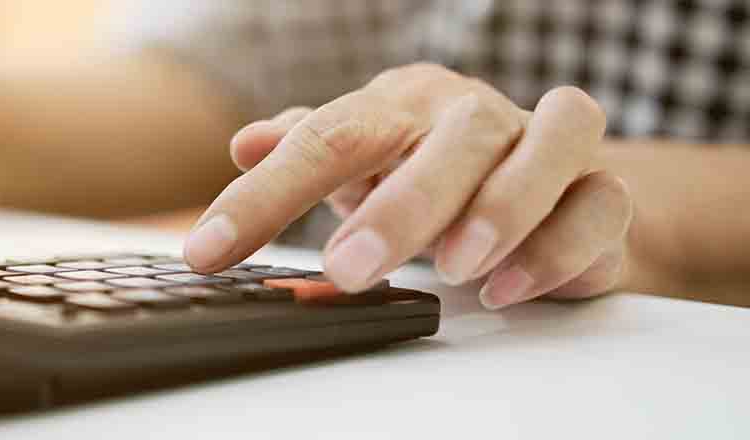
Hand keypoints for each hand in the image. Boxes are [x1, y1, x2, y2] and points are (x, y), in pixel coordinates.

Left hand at [186, 64, 632, 308]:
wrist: (545, 183)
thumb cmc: (433, 169)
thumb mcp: (360, 161)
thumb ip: (305, 150)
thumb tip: (245, 143)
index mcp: (401, 105)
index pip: (326, 138)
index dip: (262, 197)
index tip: (210, 250)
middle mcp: (474, 115)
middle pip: (446, 140)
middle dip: (398, 208)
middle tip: (349, 269)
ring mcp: (545, 145)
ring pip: (545, 146)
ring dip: (499, 209)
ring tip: (452, 268)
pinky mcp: (602, 191)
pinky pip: (599, 204)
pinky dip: (558, 246)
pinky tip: (510, 285)